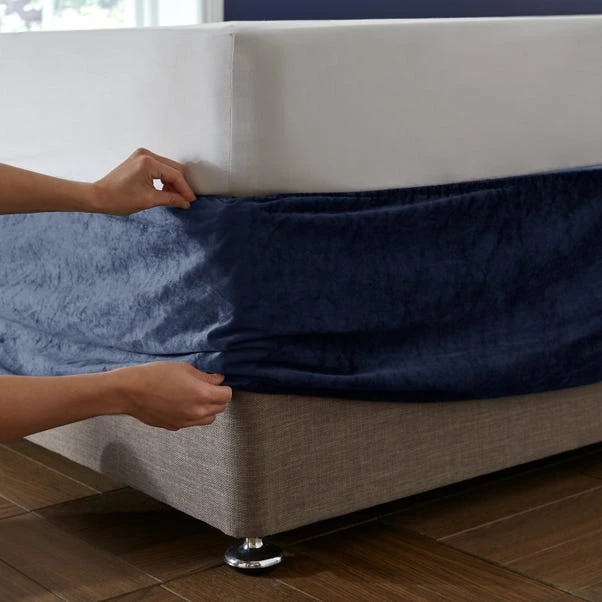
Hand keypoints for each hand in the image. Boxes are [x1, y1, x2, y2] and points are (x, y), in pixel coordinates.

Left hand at [90, 148, 196, 215]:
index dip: (184, 189)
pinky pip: (158, 167)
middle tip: (185, 199)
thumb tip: (185, 202)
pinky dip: (164, 178)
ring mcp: (141, 155)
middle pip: (173, 168)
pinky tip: (166, 190)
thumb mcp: (149, 200)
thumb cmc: (119, 198)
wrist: (98, 196)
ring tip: (176, 197)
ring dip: (173, 182)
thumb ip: (170, 199)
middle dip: (180, 184)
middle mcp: (145, 154)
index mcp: (148, 162)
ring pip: (167, 167)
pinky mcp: (138, 160)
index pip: (174, 175)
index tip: (190, 200)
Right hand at [109, 361, 231, 430]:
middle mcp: (197, 412)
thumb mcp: (184, 369)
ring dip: (209, 409)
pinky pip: (193, 422)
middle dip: (219, 398)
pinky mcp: (175, 427)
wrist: (131, 392)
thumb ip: (205, 377)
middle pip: (220, 408)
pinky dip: (194, 415)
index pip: (227, 396)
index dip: (225, 388)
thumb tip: (218, 380)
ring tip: (198, 397)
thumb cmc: (156, 375)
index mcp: (202, 395)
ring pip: (209, 419)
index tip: (219, 382)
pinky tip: (183, 404)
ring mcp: (186, 422)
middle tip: (209, 388)